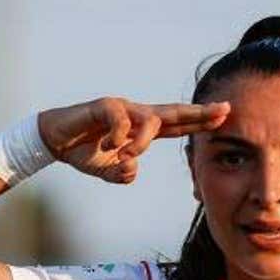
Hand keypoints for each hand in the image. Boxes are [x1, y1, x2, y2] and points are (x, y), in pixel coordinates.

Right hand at [37, 97, 229, 183]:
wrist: (55, 141)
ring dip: (142, 142)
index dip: (199, 122)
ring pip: (149, 121)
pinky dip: (117, 136)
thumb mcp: (108, 171)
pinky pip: (120, 119)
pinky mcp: (104, 106)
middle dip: (199, 112)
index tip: (223, 118)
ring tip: (125, 155)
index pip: (178, 125)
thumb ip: (123, 173)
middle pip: (174, 112)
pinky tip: (107, 146)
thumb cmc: (85, 152)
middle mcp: (136, 115)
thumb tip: (132, 169)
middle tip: (224, 110)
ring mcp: (122, 108)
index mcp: (142, 129)